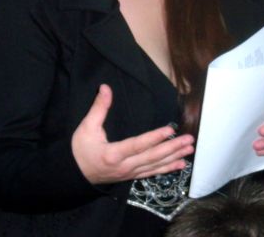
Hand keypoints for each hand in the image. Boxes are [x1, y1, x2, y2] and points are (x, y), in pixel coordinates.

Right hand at [71, 84, 194, 184]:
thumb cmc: (80, 150)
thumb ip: (98, 108)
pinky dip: (167, 169)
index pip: (138, 144)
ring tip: (189, 150)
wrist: (74, 175)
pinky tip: (180, 164)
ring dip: (174, 157)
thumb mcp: (86, 128)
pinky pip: (152, 173)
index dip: (154, 137)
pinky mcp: (132, 176)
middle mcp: (125, 166)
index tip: (169, 129)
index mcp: (113, 154)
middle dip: (172, 148)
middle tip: (189, 140)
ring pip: (155, 166)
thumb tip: (106, 87)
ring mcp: (130, 173)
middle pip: (152, 157)